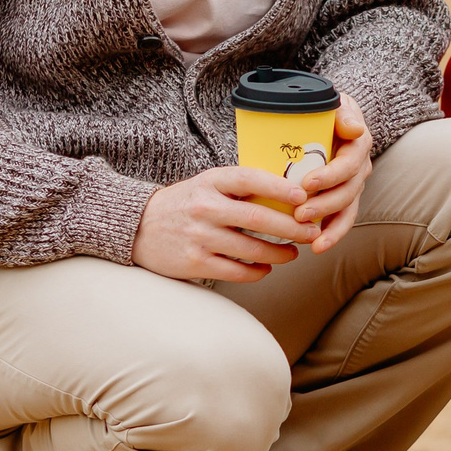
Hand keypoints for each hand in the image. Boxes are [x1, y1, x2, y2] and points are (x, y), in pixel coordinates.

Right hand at [132, 95, 373, 280]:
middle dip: (292, 227)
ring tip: (293, 254)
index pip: (250, 179)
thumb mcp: (207, 184)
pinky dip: (257, 271)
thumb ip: (240, 187)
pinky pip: (236, 271)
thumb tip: (289, 191)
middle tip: (312, 232)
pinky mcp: (195, 262)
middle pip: (258, 217)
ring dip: (279, 253)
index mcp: (210, 182)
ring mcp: (199, 236)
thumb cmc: (185, 204)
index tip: (303, 197)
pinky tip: (266, 268)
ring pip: (252, 248)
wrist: (138, 226)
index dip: (280, 187)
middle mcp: (205, 207)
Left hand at [287, 94, 372, 251]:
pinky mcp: (343, 199)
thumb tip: (354, 129)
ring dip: (330, 227)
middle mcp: (360, 168)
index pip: (348, 164)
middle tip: (299, 214)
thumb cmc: (326, 111)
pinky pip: (342, 220)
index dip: (330, 176)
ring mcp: (353, 185)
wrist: (328, 119)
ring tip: (311, 241)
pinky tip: (317, 247)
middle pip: (347, 192)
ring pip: (347, 211)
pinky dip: (332, 235)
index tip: (307, 183)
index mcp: (358, 146)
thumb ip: (342, 113)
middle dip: (324, 206)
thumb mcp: (334, 104)